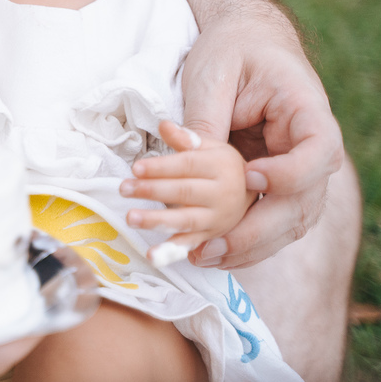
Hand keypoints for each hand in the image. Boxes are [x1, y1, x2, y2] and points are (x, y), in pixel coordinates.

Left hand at [122, 121, 253, 259]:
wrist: (257, 195)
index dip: (162, 167)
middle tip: (123, 188)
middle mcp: (224, 194)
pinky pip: (191, 245)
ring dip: (157, 220)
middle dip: (152, 190)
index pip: (188, 166)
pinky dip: (171, 252)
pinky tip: (152, 256)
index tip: (136, 168)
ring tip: (131, 217)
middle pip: (184, 191)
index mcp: (223, 166)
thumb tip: (164, 125)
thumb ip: (187, 138)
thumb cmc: (223, 166)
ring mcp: (219, 219)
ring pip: (186, 220)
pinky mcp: (212, 238)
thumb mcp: (210, 147)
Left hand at [179, 14, 343, 267]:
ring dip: (250, 245)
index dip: (290, 173)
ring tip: (207, 256)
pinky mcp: (276, 186)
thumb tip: (185, 156)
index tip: (251, 177)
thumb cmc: (232, 50)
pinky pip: (269, 221)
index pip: (318, 150)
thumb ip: (206, 117)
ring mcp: (298, 172)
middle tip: (217, 245)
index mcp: (308, 111)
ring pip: (290, 222)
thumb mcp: (214, 73)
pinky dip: (243, 241)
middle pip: (305, 200)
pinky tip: (210, 253)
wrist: (245, 43)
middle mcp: (312, 148)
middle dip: (260, 229)